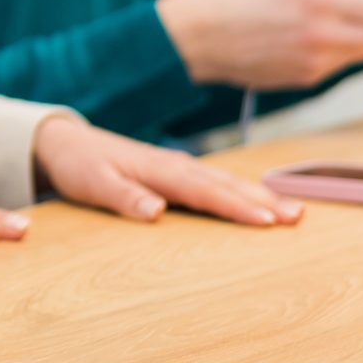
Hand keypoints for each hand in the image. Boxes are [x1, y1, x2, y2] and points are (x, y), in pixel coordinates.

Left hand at [30, 115, 301, 226]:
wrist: (62, 142)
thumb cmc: (78, 165)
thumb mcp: (93, 183)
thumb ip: (124, 196)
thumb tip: (157, 212)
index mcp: (160, 170)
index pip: (205, 191)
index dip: (238, 207)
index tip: (269, 221)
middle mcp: (175, 166)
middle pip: (226, 185)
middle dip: (264, 200)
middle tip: (300, 217)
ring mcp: (176, 168)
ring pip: (225, 181)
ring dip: (259, 195)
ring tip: (292, 211)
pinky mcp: (173, 173)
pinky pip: (215, 183)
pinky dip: (240, 191)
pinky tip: (256, 200)